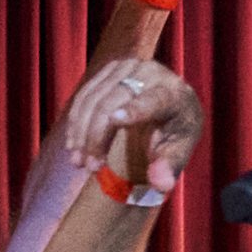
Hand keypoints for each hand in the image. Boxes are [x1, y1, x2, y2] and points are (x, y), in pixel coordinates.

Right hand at [58, 57, 203, 196]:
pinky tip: (73, 145)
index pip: (153, 100)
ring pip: (94, 98)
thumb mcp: (178, 153)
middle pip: (114, 102)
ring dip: (81, 132)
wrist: (169, 108)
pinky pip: (85, 95)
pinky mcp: (111, 70)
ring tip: (78, 162)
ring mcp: (129, 68)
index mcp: (175, 94)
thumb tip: (161, 184)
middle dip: (97, 136)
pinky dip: (75, 122)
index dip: (135, 109)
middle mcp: (152, 73)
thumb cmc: (175, 135)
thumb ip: (169, 167)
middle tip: (90, 167)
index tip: (114, 119)